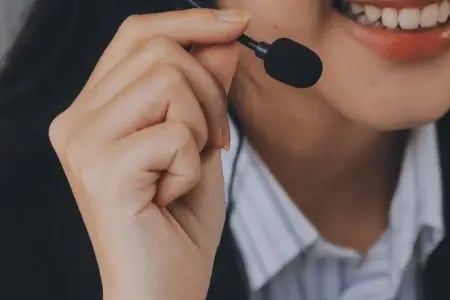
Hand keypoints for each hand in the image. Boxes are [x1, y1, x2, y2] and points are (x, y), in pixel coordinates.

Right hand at [48, 9, 248, 299]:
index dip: (192, 21)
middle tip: (214, 143)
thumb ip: (207, 90)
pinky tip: (172, 196)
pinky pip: (177, 133)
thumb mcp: (201, 143)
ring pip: (169, 81)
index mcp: (93, 110)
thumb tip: (225, 35)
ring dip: (203, 127)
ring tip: (185, 171)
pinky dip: (194, 165)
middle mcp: (76, 120)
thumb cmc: (179, 223)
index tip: (240, 24)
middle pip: (159, 50)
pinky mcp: (101, 169)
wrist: (161, 289)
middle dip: (210, 91)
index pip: (137, 35)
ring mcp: (83, 143)